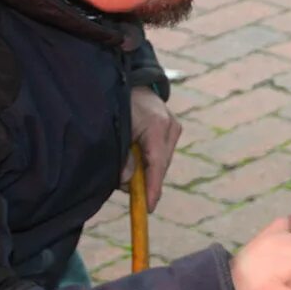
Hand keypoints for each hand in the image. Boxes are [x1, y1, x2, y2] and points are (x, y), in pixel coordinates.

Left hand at [123, 86, 180, 212]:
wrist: (131, 82)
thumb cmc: (119, 105)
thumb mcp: (116, 131)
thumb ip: (121, 157)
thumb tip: (127, 182)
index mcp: (156, 125)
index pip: (156, 164)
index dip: (152, 188)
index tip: (148, 207)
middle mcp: (170, 126)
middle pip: (160, 165)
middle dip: (145, 181)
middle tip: (128, 189)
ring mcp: (174, 127)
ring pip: (161, 161)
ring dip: (146, 169)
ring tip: (128, 166)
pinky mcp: (173, 129)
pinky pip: (161, 153)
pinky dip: (149, 160)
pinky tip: (137, 157)